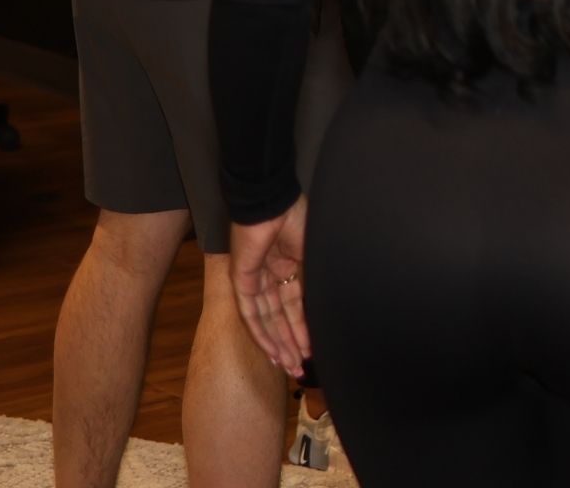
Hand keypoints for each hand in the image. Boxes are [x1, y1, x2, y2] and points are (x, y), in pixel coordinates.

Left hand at [229, 195, 310, 378]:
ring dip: (278, 344)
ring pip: (266, 320)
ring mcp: (255, 280)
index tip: (313, 350)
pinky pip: (250, 313)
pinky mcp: (241, 280)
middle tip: (299, 369)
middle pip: (279, 318)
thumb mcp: (314, 253)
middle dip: (290, 344)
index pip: (295, 306)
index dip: (303, 329)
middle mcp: (271, 277)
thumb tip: (329, 306)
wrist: (271, 201)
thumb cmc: (296, 219)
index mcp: (290, 267)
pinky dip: (260, 333)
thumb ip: (315, 280)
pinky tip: (272, 350)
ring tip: (289, 366)